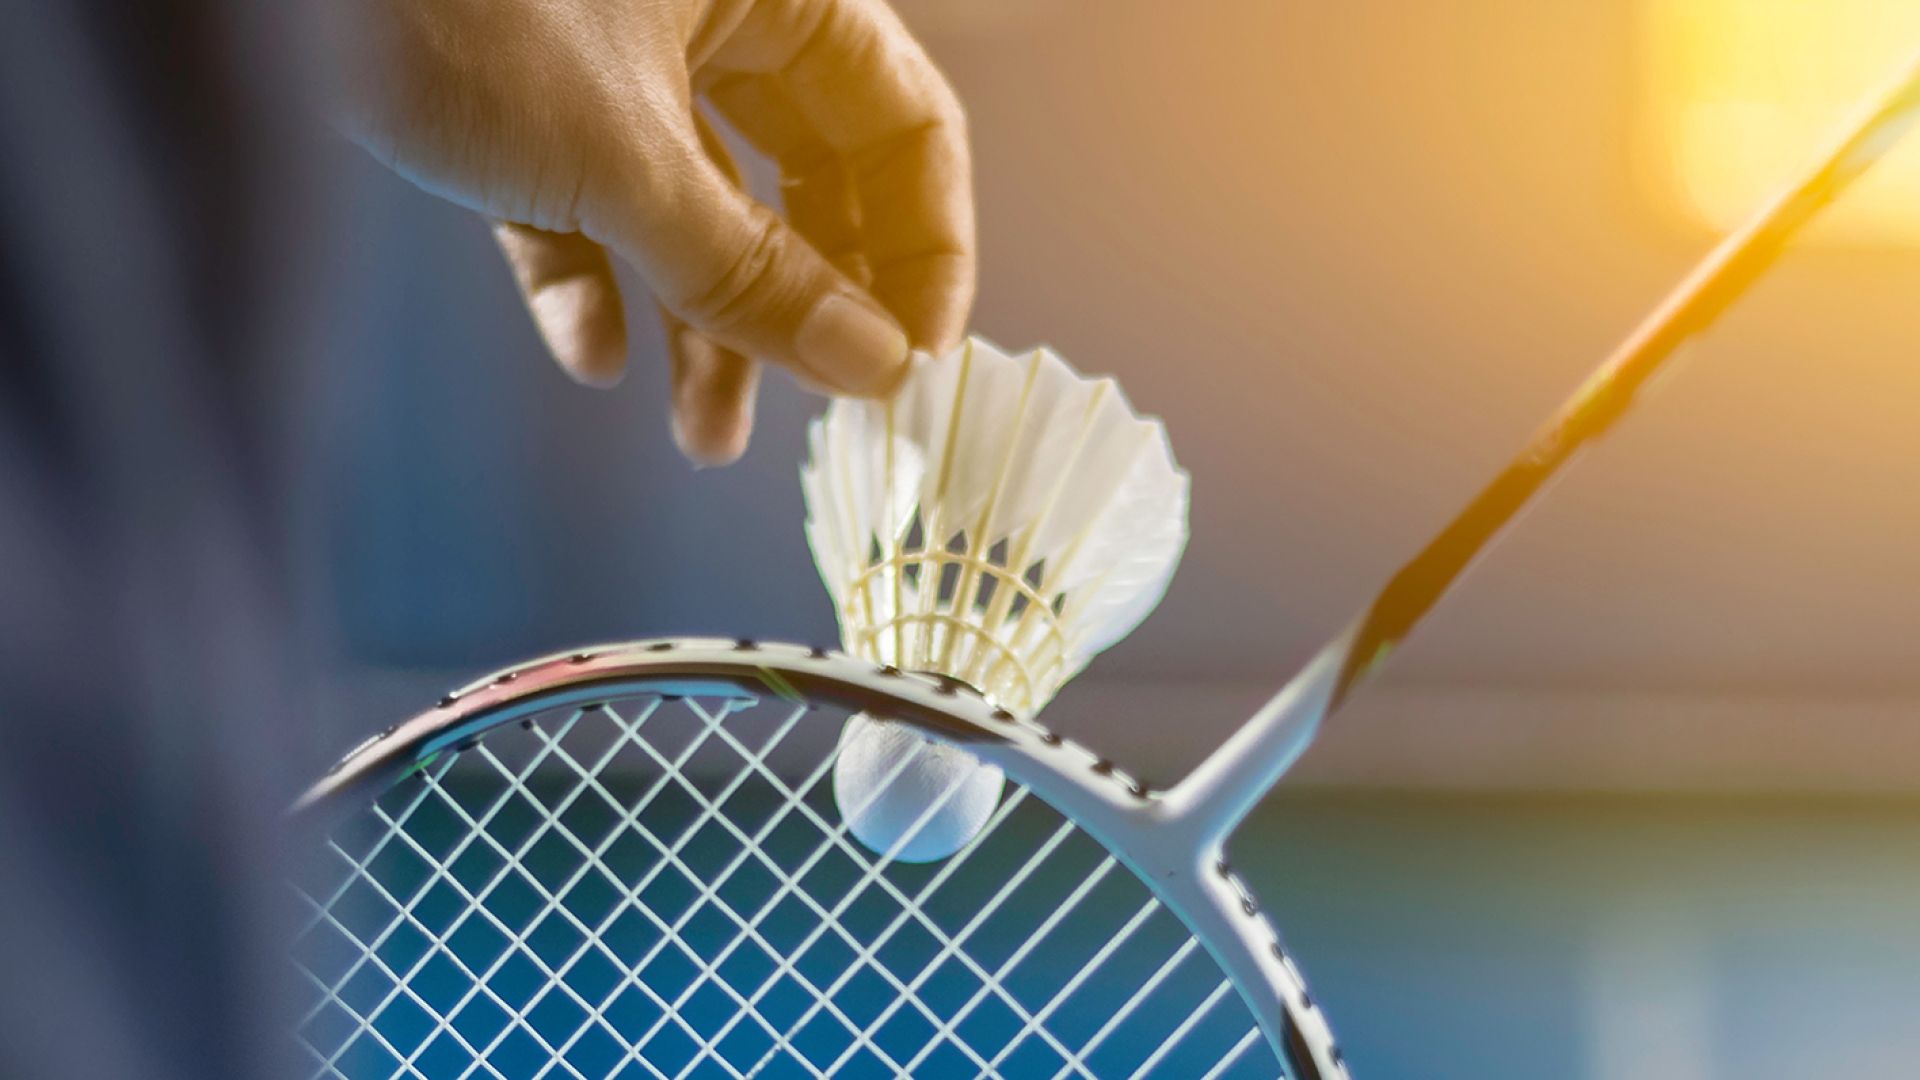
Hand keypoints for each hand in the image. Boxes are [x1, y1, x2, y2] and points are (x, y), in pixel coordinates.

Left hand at [331, 0, 973, 463]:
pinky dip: (593, 283)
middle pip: (810, 179)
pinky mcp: (525, 107)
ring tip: (702, 439)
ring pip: (700, 208)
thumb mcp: (620, 156)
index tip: (907, 367)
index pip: (906, 127)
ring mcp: (617, 62)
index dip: (925, 253)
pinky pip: (590, 208)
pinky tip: (587, 355)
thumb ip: (749, 270)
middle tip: (818, 408)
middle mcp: (711, 17)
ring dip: (704, 326)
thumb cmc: (445, 4)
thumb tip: (873, 367)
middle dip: (806, 306)